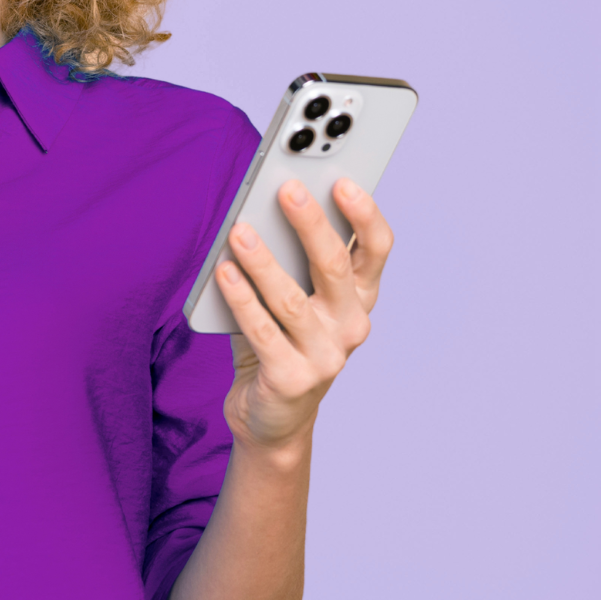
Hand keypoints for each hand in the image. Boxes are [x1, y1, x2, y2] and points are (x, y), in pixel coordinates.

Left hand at [215, 178, 393, 456]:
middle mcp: (350, 324)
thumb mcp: (300, 297)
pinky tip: (224, 273)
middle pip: (333, 265)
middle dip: (310, 223)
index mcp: (360, 296)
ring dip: (263, 261)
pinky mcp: (291, 379)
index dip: (365, 213)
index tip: (343, 181)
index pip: (377, 248)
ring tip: (240, 231)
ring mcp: (325, 355)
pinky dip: (241, 298)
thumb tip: (265, 208)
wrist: (274, 418)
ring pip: (292, 299)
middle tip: (287, 190)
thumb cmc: (284, 340)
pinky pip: (262, 331)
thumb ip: (293, 259)